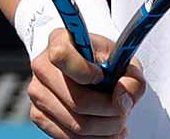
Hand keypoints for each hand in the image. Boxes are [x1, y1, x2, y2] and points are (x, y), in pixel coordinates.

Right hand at [27, 30, 145, 138]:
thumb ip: (132, 77)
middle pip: (76, 101)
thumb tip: (121, 96)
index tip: (102, 76)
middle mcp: (42, 66)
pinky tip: (105, 130)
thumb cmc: (105, 63)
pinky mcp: (38, 115)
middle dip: (109, 111)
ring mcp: (37, 92)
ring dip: (105, 129)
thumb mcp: (125, 62)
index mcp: (60, 40)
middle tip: (124, 110)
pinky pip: (68, 138)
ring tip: (118, 121)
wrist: (90, 72)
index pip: (61, 55)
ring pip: (76, 125)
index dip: (85, 71)